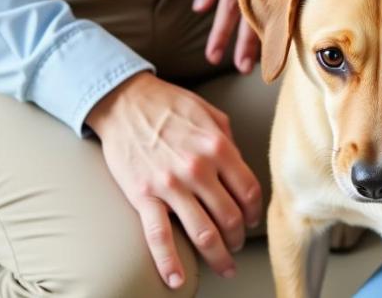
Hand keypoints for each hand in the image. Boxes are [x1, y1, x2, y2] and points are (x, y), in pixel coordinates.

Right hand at [85, 72, 262, 288]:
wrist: (126, 102)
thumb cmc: (171, 105)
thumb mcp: (211, 114)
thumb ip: (229, 142)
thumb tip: (240, 169)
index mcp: (219, 147)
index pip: (248, 190)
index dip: (254, 211)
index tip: (252, 220)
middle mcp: (199, 169)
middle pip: (229, 216)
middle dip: (238, 237)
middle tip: (238, 245)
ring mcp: (170, 185)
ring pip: (202, 232)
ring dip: (217, 255)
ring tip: (223, 265)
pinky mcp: (143, 196)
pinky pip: (159, 237)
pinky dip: (169, 264)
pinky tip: (177, 281)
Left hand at [193, 0, 313, 72]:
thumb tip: (201, 7)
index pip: (229, 5)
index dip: (220, 33)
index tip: (212, 56)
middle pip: (253, 14)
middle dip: (244, 44)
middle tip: (237, 68)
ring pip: (271, 12)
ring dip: (262, 39)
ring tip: (254, 62)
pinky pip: (284, 3)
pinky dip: (278, 23)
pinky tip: (275, 38)